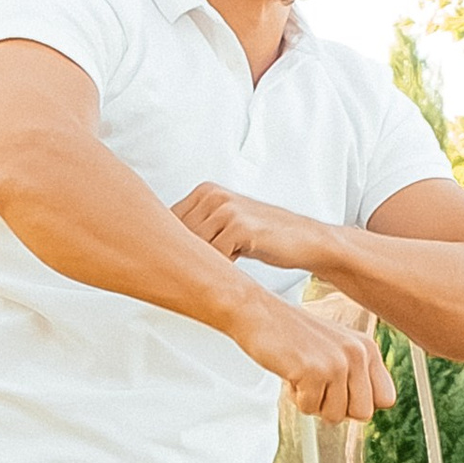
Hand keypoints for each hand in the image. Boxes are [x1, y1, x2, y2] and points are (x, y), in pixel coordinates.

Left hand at [175, 181, 328, 271]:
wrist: (304, 238)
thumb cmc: (263, 237)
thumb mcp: (226, 224)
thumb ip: (198, 228)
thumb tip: (159, 249)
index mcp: (205, 191)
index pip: (168, 222)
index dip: (171, 246)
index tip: (179, 263)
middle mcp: (212, 195)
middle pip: (178, 236)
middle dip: (186, 257)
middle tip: (201, 271)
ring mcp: (225, 209)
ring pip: (194, 246)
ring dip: (203, 264)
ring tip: (221, 269)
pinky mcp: (239, 227)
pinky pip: (214, 256)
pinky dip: (220, 268)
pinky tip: (233, 269)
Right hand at [237, 291, 395, 425]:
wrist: (257, 313)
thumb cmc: (293, 334)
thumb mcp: (335, 347)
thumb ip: (355, 374)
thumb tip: (364, 413)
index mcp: (367, 348)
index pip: (385, 399)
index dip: (360, 403)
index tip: (341, 392)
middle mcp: (358, 354)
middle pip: (363, 414)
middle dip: (337, 408)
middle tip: (318, 387)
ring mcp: (336, 362)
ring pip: (335, 416)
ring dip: (314, 403)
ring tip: (302, 376)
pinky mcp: (313, 371)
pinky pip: (309, 408)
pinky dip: (295, 398)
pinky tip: (290, 373)